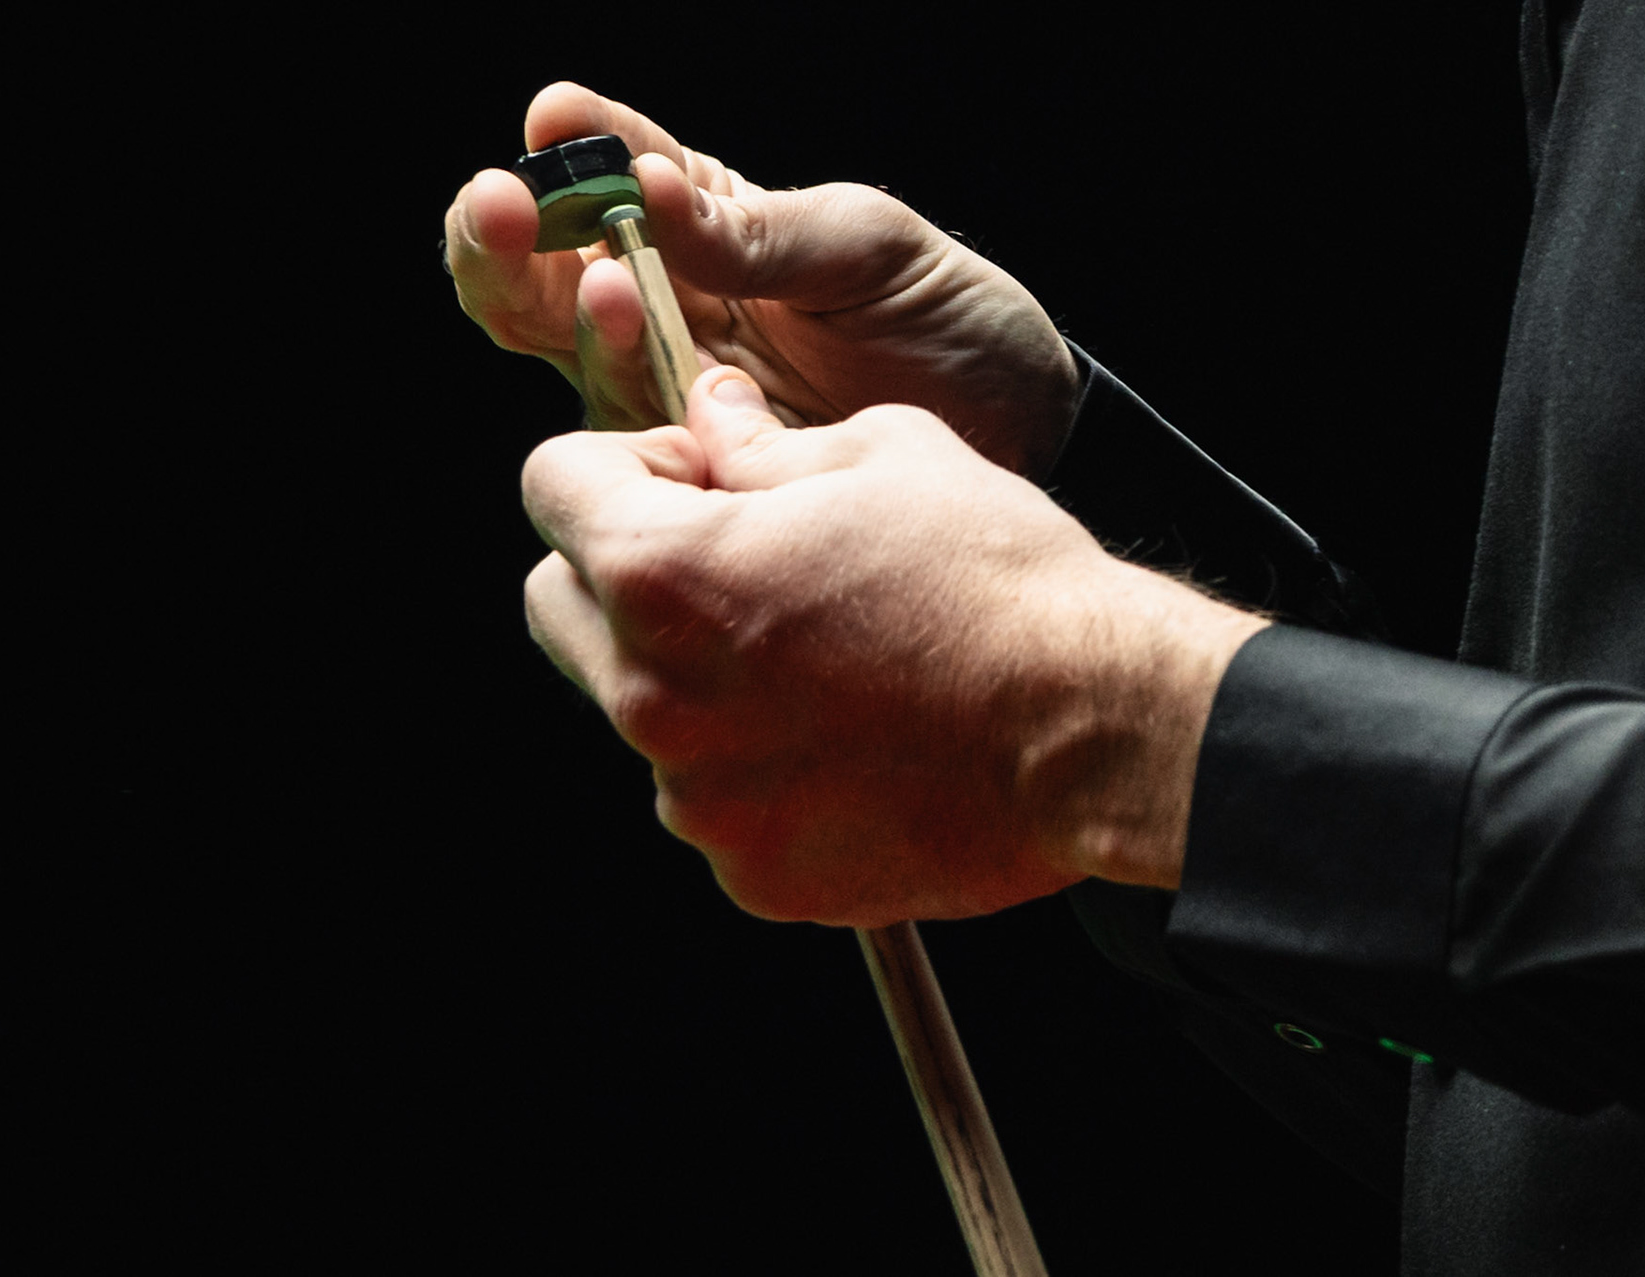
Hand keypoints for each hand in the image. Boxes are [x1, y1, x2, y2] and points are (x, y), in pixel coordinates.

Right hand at [447, 83, 1079, 478]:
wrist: (1019, 427)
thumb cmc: (944, 316)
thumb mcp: (866, 247)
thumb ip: (757, 232)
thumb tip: (645, 189)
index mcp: (702, 227)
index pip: (596, 182)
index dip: (558, 156)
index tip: (548, 131)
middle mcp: (668, 308)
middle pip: (537, 275)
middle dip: (499, 239)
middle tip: (501, 210)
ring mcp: (675, 393)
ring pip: (568, 356)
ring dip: (572, 315)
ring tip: (609, 283)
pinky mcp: (702, 469)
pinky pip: (635, 440)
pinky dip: (637, 403)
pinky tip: (665, 372)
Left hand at [522, 366, 1266, 926]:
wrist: (1093, 728)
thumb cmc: (995, 583)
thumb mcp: (880, 455)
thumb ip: (759, 440)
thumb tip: (710, 416)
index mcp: (663, 574)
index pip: (551, 485)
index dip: (619, 462)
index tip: (689, 475)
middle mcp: (652, 698)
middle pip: (559, 603)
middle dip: (621, 566)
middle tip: (730, 557)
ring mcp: (698, 799)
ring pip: (636, 708)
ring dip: (690, 670)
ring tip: (812, 657)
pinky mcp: (752, 872)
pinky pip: (711, 797)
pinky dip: (751, 764)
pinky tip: (844, 735)